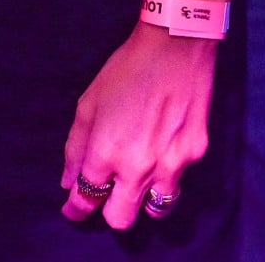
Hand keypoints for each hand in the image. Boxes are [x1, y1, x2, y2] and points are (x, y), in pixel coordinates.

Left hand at [61, 25, 215, 228]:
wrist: (176, 45)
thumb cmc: (126, 69)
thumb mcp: (89, 102)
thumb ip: (76, 147)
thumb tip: (69, 182)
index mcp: (107, 153)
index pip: (86, 200)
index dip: (75, 209)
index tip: (73, 209)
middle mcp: (138, 167)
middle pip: (120, 219)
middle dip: (108, 211)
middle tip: (107, 194)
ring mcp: (171, 164)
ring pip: (154, 211)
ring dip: (141, 200)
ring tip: (138, 180)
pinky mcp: (195, 155)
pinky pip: (176, 181)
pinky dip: (166, 176)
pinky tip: (162, 151)